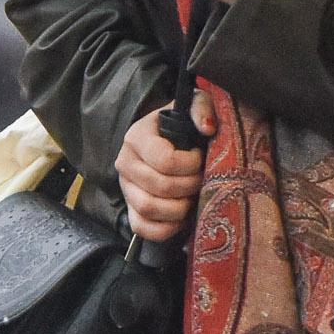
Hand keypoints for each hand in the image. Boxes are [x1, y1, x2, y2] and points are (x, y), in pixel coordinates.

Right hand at [115, 107, 202, 243]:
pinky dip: (166, 228)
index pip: (163, 160)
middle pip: (158, 186)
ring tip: (192, 197)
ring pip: (149, 209)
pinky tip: (182, 217)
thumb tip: (207, 127)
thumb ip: (202, 108)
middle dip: (189, 187)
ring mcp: (126, 188)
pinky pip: (143, 228)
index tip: (200, 158)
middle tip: (202, 180)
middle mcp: (125, 163)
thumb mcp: (194, 105)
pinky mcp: (131, 209)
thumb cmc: (182, 124)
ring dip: (179, 209)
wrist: (168, 139)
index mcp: (137, 137)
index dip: (190, 165)